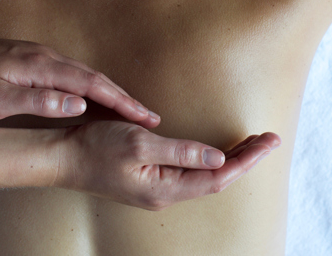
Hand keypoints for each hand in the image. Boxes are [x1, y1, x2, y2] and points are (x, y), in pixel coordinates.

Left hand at [0, 28, 159, 126]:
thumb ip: (38, 101)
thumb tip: (77, 106)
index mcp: (42, 67)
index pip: (92, 85)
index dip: (121, 102)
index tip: (145, 116)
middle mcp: (48, 57)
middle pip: (97, 78)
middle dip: (126, 98)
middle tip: (151, 117)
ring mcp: (43, 56)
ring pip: (87, 75)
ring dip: (112, 93)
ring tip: (133, 112)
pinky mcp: (36, 59)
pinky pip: (74, 74)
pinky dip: (94, 88)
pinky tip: (97, 99)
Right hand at [56, 121, 281, 209]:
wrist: (63, 158)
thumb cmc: (97, 148)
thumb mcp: (140, 144)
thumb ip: (180, 152)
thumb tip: (218, 158)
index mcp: (166, 187)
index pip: (218, 176)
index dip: (246, 160)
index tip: (268, 142)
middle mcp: (165, 193)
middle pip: (216, 179)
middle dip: (246, 159)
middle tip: (269, 138)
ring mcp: (157, 188)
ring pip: (205, 177)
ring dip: (230, 160)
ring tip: (252, 143)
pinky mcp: (149, 180)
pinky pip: (190, 173)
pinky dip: (210, 160)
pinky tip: (217, 151)